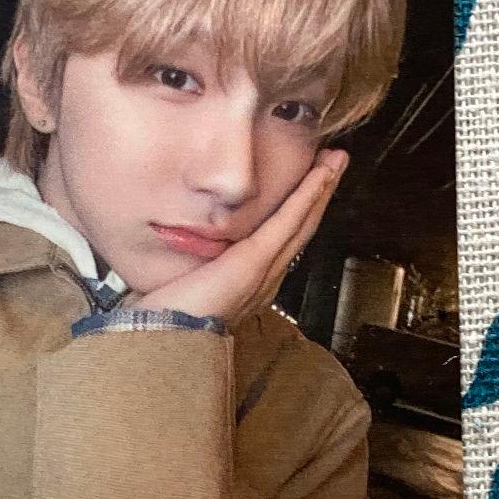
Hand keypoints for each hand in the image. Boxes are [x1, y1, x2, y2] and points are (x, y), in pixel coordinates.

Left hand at [127, 148, 349, 325]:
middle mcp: (266, 279)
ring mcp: (265, 271)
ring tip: (335, 160)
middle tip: (334, 162)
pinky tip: (320, 174)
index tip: (308, 183)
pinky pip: (288, 223)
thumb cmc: (166, 318)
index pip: (281, 239)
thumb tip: (181, 240)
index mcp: (250, 283)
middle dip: (319, 193)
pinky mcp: (256, 261)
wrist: (162, 338)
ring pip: (301, 222)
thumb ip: (194, 263)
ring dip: (320, 188)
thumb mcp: (185, 281)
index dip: (299, 210)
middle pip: (300, 228)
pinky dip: (307, 196)